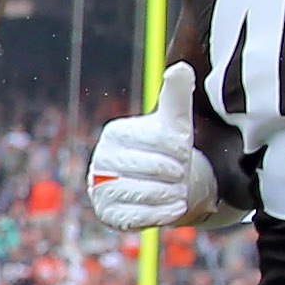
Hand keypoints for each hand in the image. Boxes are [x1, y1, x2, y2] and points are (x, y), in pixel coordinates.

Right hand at [85, 62, 227, 233]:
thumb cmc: (166, 150)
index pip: (159, 142)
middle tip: (181, 174)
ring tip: (179, 190)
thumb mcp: (173, 122)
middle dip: (177, 173)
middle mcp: (101, 161)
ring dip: (173, 193)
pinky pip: (140, 217)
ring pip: (147, 193)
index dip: (180, 149)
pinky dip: (164, 213)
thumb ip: (177, 95)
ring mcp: (101, 190)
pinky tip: (174, 206)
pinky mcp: (107, 215)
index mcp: (115, 134)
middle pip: (154, 169)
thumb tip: (181, 68)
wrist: (159, 184)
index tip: (184, 152)